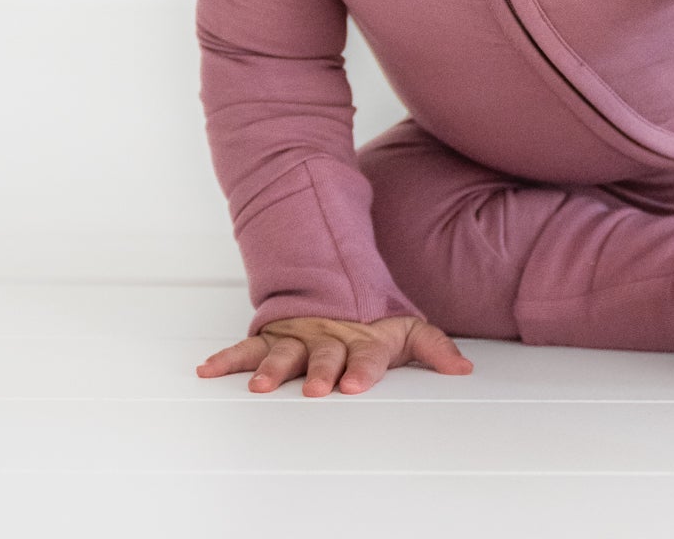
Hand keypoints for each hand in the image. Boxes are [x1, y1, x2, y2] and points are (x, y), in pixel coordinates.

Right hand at [196, 314, 473, 396]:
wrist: (336, 284)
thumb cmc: (372, 320)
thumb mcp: (407, 329)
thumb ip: (435, 348)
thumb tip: (465, 368)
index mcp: (362, 338)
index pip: (366, 353)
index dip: (362, 368)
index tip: (355, 384)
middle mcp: (328, 338)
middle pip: (323, 356)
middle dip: (319, 372)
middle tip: (315, 389)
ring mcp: (298, 338)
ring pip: (283, 355)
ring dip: (271, 370)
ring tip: (258, 387)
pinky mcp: (272, 340)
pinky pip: (246, 349)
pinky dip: (226, 359)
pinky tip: (207, 370)